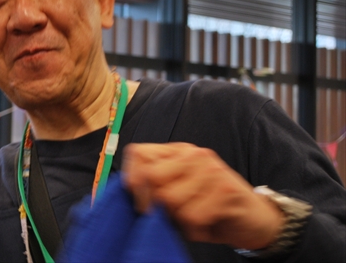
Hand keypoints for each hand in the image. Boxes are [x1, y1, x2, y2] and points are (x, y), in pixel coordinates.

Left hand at [121, 143, 283, 249]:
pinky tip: (206, 224)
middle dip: (152, 204)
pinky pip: (192, 216)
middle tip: (167, 216)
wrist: (254, 219)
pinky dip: (194, 229)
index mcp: (178, 152)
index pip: (138, 153)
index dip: (132, 180)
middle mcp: (194, 154)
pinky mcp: (226, 189)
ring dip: (176, 220)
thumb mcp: (176, 192)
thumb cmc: (208, 208)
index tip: (139, 201)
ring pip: (169, 200)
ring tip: (192, 219)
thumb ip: (154, 186)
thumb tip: (126, 189)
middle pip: (150, 177)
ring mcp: (211, 170)